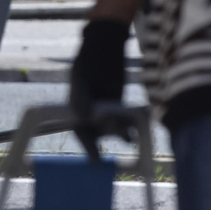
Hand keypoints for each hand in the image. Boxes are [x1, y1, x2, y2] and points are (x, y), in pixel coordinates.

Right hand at [69, 18, 131, 144]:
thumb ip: (81, 96)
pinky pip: (125, 121)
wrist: (105, 50)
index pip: (80, 132)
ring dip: (120, 132)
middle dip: (107, 137)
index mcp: (75, 110)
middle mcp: (90, 114)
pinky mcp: (120, 107)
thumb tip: (83, 116)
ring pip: (113, 129)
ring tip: (128, 134)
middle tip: (117, 133)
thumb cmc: (87, 62)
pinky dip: (130, 126)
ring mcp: (105, 111)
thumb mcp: (81, 78)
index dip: (87, 146)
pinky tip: (135, 128)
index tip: (96, 159)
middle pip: (98, 133)